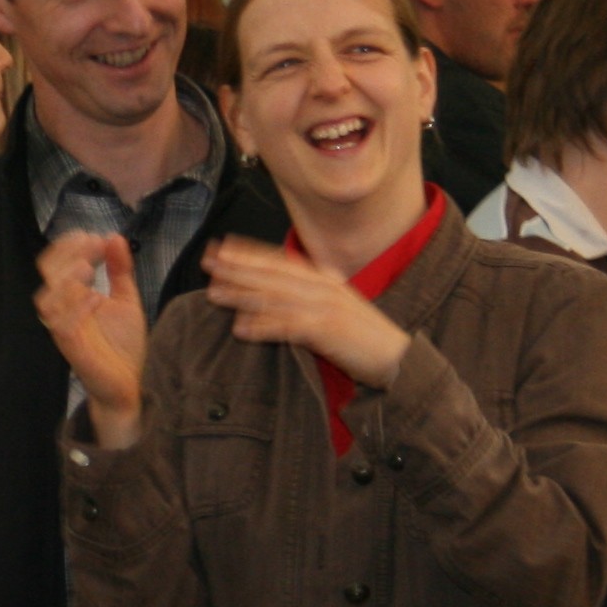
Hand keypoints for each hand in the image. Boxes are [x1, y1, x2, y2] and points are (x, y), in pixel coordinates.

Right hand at [35, 233, 149, 443]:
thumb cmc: (122, 345)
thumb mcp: (126, 300)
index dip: (70, 246)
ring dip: (65, 280)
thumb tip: (114, 237)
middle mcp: (64, 311)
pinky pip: (62, 327)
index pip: (57, 264)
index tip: (95, 236)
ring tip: (87, 267)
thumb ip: (119, 270)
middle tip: (93, 245)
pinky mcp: (72, 349)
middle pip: (48, 276)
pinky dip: (76, 309)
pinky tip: (97, 298)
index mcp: (72, 297)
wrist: (129, 383)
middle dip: (67, 255)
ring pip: (47, 300)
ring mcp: (65, 330)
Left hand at [201, 238, 409, 386]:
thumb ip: (309, 297)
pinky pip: (289, 327)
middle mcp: (324, 288)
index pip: (282, 262)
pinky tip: (240, 328)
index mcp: (325, 280)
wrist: (398, 358)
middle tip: (207, 262)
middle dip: (238, 267)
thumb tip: (275, 293)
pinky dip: (263, 327)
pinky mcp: (328, 332)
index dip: (251, 253)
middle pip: (273, 275)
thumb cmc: (363, 336)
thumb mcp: (336, 308)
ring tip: (214, 292)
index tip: (223, 247)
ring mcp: (326, 308)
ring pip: (276, 298)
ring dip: (243, 294)